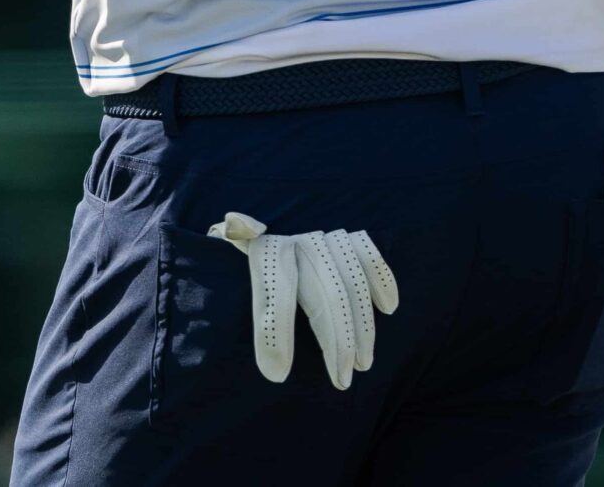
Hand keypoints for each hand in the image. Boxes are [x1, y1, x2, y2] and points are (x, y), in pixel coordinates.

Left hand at [209, 212, 398, 389]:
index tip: (278, 374)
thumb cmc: (234, 260)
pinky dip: (382, 278)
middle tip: (342, 380)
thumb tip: (234, 223)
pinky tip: (387, 308)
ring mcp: (322, 238)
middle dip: (336, 342)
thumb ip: (225, 245)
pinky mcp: (345, 239)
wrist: (253, 230)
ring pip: (350, 284)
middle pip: (323, 295)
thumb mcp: (216, 255)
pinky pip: (368, 256)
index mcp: (260, 250)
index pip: (273, 291)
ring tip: (363, 363)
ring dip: (362, 327)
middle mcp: (295, 241)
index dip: (276, 332)